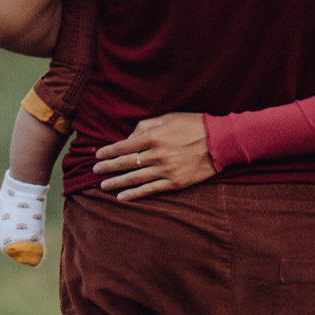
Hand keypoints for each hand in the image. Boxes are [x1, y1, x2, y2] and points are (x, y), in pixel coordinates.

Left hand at [94, 114, 216, 200]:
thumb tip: (129, 137)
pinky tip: (122, 197)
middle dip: (107, 167)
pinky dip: (134, 194)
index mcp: (153, 136)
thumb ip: (146, 126)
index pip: (123, 145)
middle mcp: (156, 154)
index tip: (97, 154)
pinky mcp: (175, 182)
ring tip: (103, 186)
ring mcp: (165, 170)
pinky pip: (150, 190)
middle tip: (94, 170)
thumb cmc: (194, 125)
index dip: (108, 151)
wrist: (220, 141)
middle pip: (125, 163)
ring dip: (116, 182)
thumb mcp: (168, 118)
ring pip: (134, 178)